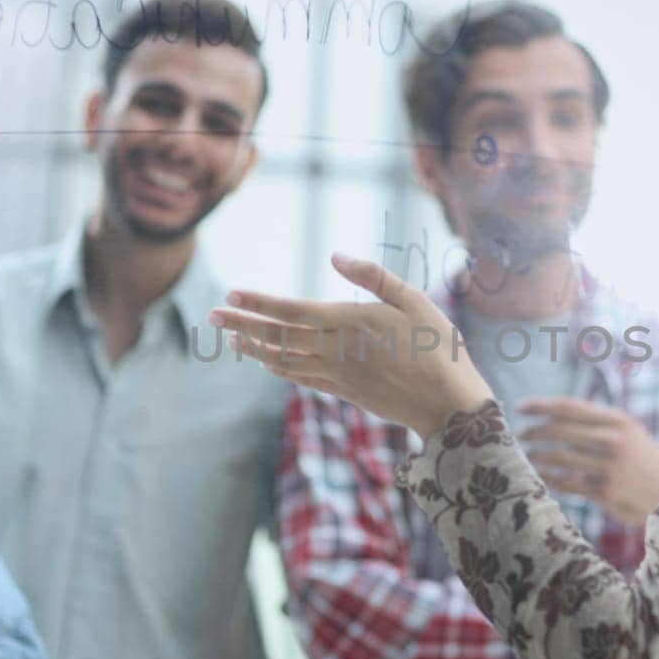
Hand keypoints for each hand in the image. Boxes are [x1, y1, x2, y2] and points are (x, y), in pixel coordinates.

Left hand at [210, 253, 493, 436]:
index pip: (292, 311)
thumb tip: (336, 255)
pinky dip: (279, 369)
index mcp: (351, 321)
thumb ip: (373, 276)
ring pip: (284, 360)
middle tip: (210, 315)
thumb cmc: (438, 346)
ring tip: (229, 337)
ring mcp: (338, 374)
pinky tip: (265, 362)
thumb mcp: (413, 300)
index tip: (231, 293)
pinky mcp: (345, 392)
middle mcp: (337, 349)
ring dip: (254, 348)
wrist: (448, 404)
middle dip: (242, 323)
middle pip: (278, 336)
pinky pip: (302, 379)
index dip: (259, 302)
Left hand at [517, 397, 658, 526]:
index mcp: (619, 420)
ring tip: (528, 456)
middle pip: (559, 430)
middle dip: (533, 432)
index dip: (540, 405)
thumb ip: (599, 424)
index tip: (521, 408)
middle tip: (521, 435)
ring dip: (537, 455)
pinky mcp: (606, 492)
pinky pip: (566, 483)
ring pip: (558, 456)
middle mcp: (614, 440)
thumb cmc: (646, 463)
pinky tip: (541, 476)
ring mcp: (610, 466)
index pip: (569, 406)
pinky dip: (548, 478)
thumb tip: (555, 416)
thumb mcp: (630, 434)